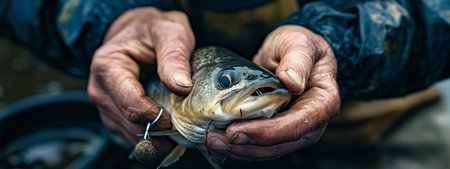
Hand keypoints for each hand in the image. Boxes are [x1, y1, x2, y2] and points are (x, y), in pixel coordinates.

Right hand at [87, 7, 194, 153]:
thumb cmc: (151, 29)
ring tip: (178, 129)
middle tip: (185, 128)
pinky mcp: (113, 113)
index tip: (178, 118)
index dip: (158, 117)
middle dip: (159, 130)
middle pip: (131, 124)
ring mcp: (105, 104)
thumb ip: (175, 57)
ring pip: (130, 134)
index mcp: (108, 67)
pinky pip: (131, 133)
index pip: (132, 105)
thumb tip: (181, 87)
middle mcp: (100, 89)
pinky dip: (150, 135)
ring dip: (155, 137)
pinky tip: (167, 128)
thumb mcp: (170, 32)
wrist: (136, 29)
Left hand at [200, 25, 339, 159]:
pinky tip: (216, 139)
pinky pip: (257, 144)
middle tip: (214, 139)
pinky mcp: (275, 131)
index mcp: (323, 103)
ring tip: (210, 140)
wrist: (291, 52)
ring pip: (266, 150)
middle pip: (278, 144)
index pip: (296, 126)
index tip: (236, 131)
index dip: (266, 133)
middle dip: (245, 146)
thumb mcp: (299, 42)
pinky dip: (236, 146)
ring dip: (237, 150)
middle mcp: (311, 123)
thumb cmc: (299, 45)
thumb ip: (297, 59)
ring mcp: (292, 130)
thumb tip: (292, 83)